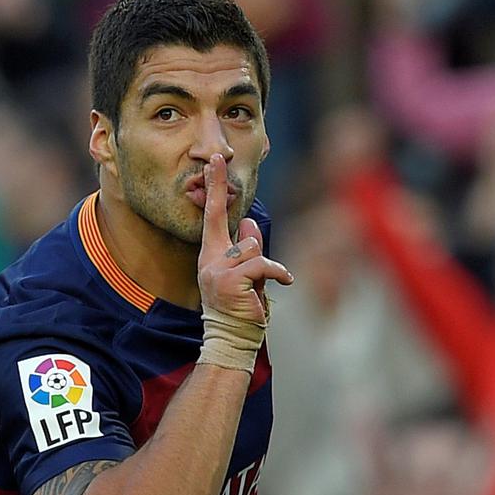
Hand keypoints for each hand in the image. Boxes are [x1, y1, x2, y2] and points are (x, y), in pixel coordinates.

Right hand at [197, 154, 293, 324]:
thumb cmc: (240, 306)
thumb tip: (249, 224)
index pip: (213, 215)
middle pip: (223, 217)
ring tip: (264, 283)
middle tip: (216, 157)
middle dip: (218, 186)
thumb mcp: (246, 273)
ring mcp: (216, 270)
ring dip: (265, 265)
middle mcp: (209, 258)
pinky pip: (260, 264)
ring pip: (251, 246)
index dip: (214, 188)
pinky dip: (277, 272)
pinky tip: (285, 281)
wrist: (232, 337)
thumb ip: (247, 249)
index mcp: (212, 254)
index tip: (212, 161)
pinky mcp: (228, 281)